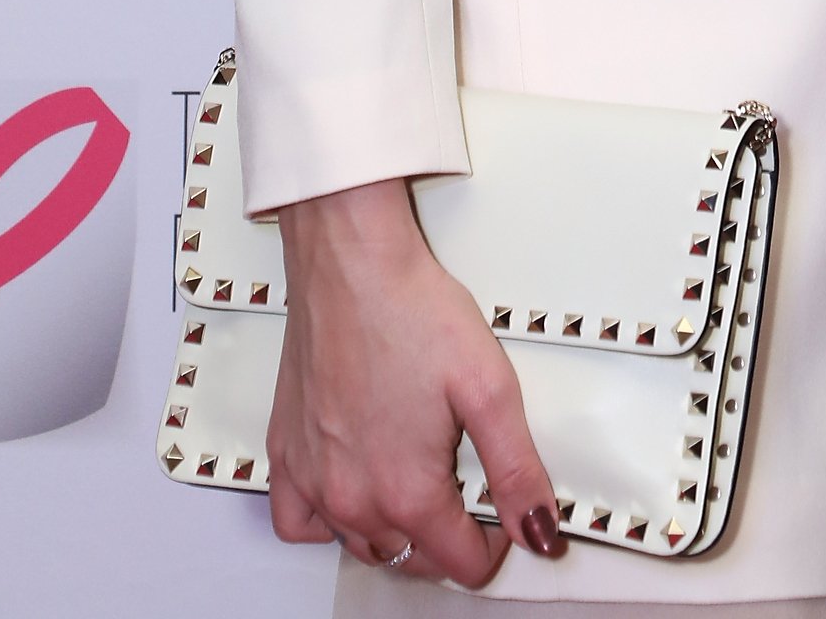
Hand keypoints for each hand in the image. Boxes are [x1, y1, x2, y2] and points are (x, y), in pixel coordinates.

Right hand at [268, 178, 565, 584]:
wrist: (352, 263)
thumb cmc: (415, 312)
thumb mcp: (491, 388)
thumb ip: (517, 471)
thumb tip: (541, 534)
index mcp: (408, 492)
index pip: (459, 562)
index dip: (493, 546)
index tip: (502, 516)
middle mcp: (352, 500)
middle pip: (410, 558)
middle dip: (446, 540)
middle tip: (466, 491)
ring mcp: (312, 481)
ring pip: (360, 543)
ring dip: (394, 532)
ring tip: (420, 484)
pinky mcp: (284, 453)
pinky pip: (297, 523)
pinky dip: (326, 522)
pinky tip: (353, 487)